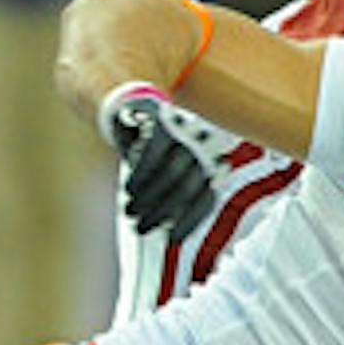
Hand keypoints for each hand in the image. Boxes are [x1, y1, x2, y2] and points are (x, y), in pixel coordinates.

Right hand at [98, 84, 228, 237]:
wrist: (134, 104)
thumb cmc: (154, 148)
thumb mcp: (168, 169)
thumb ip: (172, 195)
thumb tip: (166, 232)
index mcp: (213, 160)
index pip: (206, 197)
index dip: (189, 221)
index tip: (171, 239)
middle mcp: (206, 147)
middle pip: (185, 188)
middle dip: (162, 212)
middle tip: (142, 229)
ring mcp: (187, 134)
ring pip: (169, 175)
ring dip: (148, 198)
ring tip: (132, 212)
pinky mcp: (166, 123)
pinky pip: (153, 157)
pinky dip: (141, 178)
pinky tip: (130, 191)